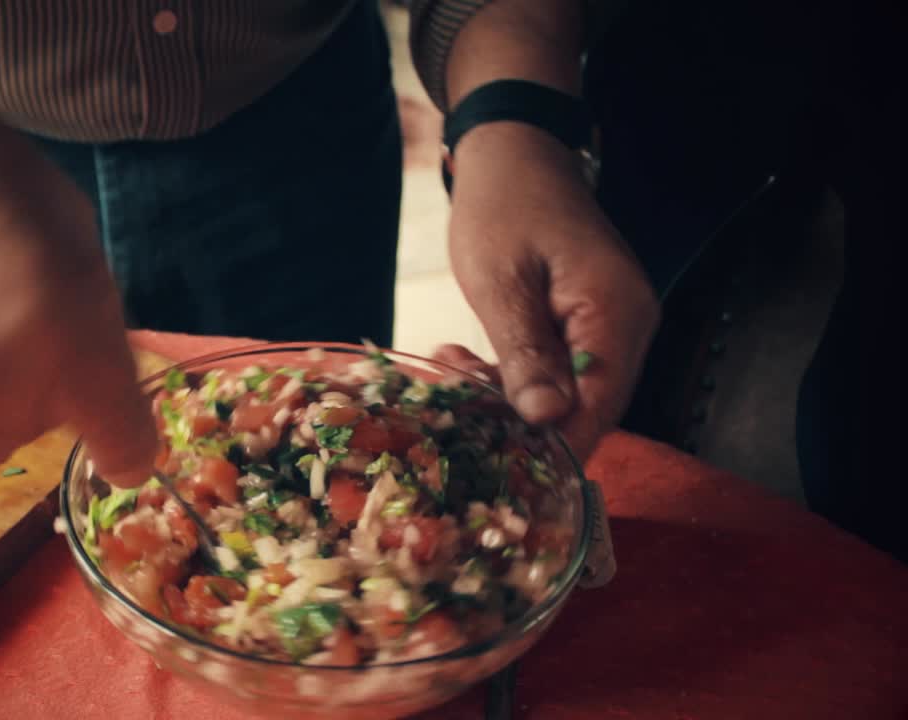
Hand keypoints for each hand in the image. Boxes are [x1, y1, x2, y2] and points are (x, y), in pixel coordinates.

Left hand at [446, 122, 658, 456]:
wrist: (515, 151)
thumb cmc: (504, 204)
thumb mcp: (501, 281)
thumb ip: (526, 352)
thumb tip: (547, 421)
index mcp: (616, 313)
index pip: (599, 407)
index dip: (555, 447)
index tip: (501, 467)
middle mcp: (628, 325)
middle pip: (586, 407)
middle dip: (520, 420)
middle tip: (457, 404)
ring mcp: (611, 324)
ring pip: (567, 393)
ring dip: (508, 395)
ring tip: (451, 371)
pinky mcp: (587, 322)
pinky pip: (558, 370)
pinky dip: (514, 373)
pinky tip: (465, 362)